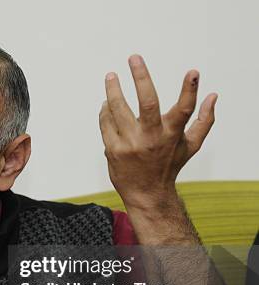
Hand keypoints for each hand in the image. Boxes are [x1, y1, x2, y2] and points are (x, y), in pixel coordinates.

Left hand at [99, 54, 216, 209]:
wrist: (146, 193)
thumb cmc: (169, 166)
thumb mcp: (190, 146)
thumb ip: (204, 121)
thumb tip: (213, 95)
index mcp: (172, 135)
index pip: (184, 110)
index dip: (190, 90)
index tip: (193, 72)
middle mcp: (151, 138)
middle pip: (147, 103)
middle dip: (141, 77)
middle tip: (134, 57)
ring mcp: (130, 144)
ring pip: (119, 110)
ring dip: (113, 91)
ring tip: (111, 76)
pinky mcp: (113, 150)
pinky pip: (106, 123)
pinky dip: (105, 111)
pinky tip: (107, 104)